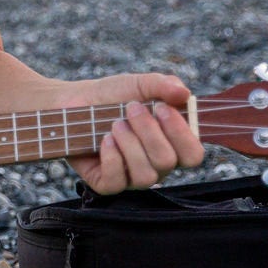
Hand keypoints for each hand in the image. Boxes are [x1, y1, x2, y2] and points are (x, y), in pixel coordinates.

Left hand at [63, 72, 205, 194]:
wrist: (75, 101)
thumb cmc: (112, 95)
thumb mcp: (138, 84)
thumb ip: (163, 85)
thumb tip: (184, 93)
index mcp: (172, 145)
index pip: (193, 155)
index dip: (181, 134)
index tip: (161, 108)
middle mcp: (156, 165)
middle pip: (167, 162)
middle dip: (148, 132)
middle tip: (130, 108)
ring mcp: (132, 176)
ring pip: (145, 175)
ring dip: (129, 144)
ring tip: (115, 124)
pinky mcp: (107, 183)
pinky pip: (117, 183)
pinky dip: (111, 159)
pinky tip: (104, 140)